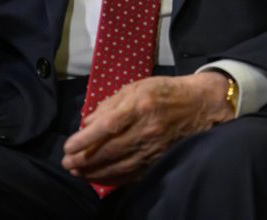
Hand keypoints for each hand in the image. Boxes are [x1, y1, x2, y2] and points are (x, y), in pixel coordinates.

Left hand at [61, 73, 233, 186]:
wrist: (200, 105)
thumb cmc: (163, 91)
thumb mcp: (136, 87)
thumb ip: (110, 103)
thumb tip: (87, 122)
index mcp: (139, 105)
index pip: (107, 126)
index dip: (85, 140)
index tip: (68, 147)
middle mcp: (147, 128)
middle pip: (111, 150)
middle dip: (85, 160)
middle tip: (66, 164)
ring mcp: (155, 147)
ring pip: (120, 165)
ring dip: (95, 172)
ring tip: (77, 172)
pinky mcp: (160, 159)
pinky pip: (133, 173)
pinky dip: (113, 178)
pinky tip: (98, 178)